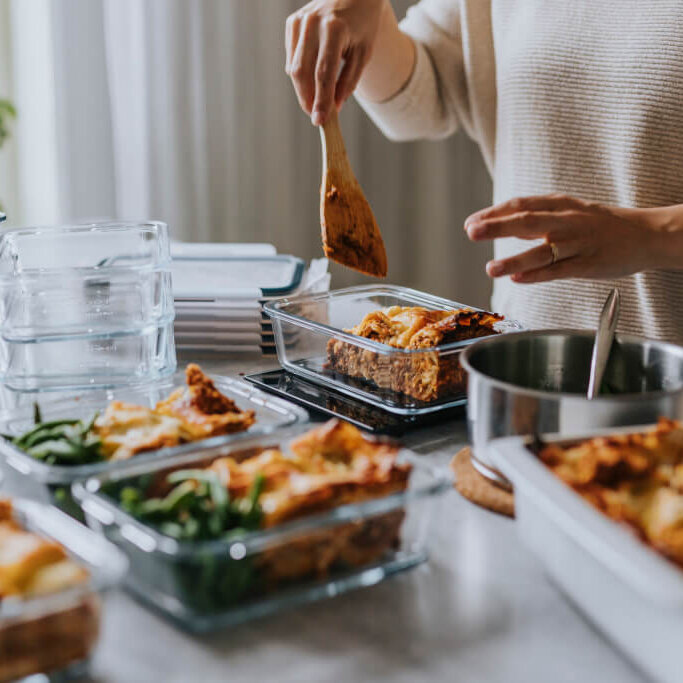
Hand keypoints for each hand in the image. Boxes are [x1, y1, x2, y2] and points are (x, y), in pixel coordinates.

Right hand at [285, 0, 385, 125]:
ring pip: (294, 67)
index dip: (320, 100)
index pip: (323, 73)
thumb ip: (348, 82)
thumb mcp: (363, 54)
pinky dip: (300, 73)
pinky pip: (292, 57)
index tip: (319, 121)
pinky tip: (312, 76)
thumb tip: (333, 107)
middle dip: (307, 98)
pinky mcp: (292, 22)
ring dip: (303, 89)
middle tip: (316, 116)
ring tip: (316, 98)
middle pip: (303, 72)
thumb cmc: (363, 25)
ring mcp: (300, 21)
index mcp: (334, 29)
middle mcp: (313, 22)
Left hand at [464, 194, 671, 283]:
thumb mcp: (567, 212)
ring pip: (543, 250)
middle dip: (498, 226)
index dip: (494, 214)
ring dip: (514, 260)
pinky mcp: (588, 264)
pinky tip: (518, 279)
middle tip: (472, 232)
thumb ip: (534, 220)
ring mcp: (578, 243)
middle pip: (528, 221)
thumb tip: (500, 224)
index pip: (521, 205)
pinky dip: (538, 275)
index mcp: (559, 205)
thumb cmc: (599, 224)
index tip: (471, 223)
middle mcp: (567, 221)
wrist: (645, 235)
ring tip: (491, 269)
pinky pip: (560, 270)